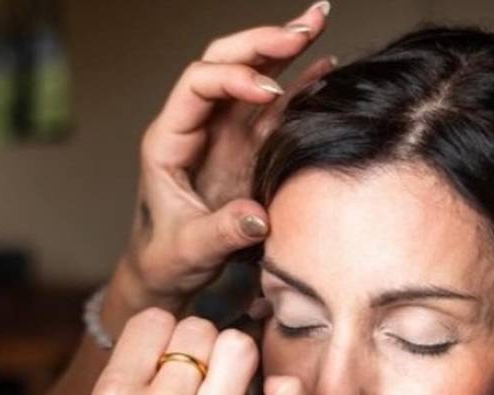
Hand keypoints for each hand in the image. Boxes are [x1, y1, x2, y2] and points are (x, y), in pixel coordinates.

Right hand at [78, 310, 309, 394]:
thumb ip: (115, 389)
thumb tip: (147, 351)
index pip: (152, 321)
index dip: (161, 335)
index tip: (164, 356)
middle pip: (198, 329)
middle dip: (197, 346)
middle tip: (195, 374)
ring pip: (239, 348)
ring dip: (234, 359)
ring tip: (226, 383)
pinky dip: (289, 394)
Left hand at [119, 3, 333, 303]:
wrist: (170, 271)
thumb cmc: (167, 258)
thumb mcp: (190, 250)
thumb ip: (221, 232)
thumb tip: (259, 216)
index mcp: (169, 140)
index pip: (197, 84)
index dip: (233, 78)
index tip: (269, 91)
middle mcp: (198, 127)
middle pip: (224, 62)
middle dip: (262, 42)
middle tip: (304, 28)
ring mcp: (225, 134)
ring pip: (253, 76)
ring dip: (284, 48)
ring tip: (318, 21)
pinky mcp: (248, 147)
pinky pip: (275, 107)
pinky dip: (300, 83)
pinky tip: (326, 63)